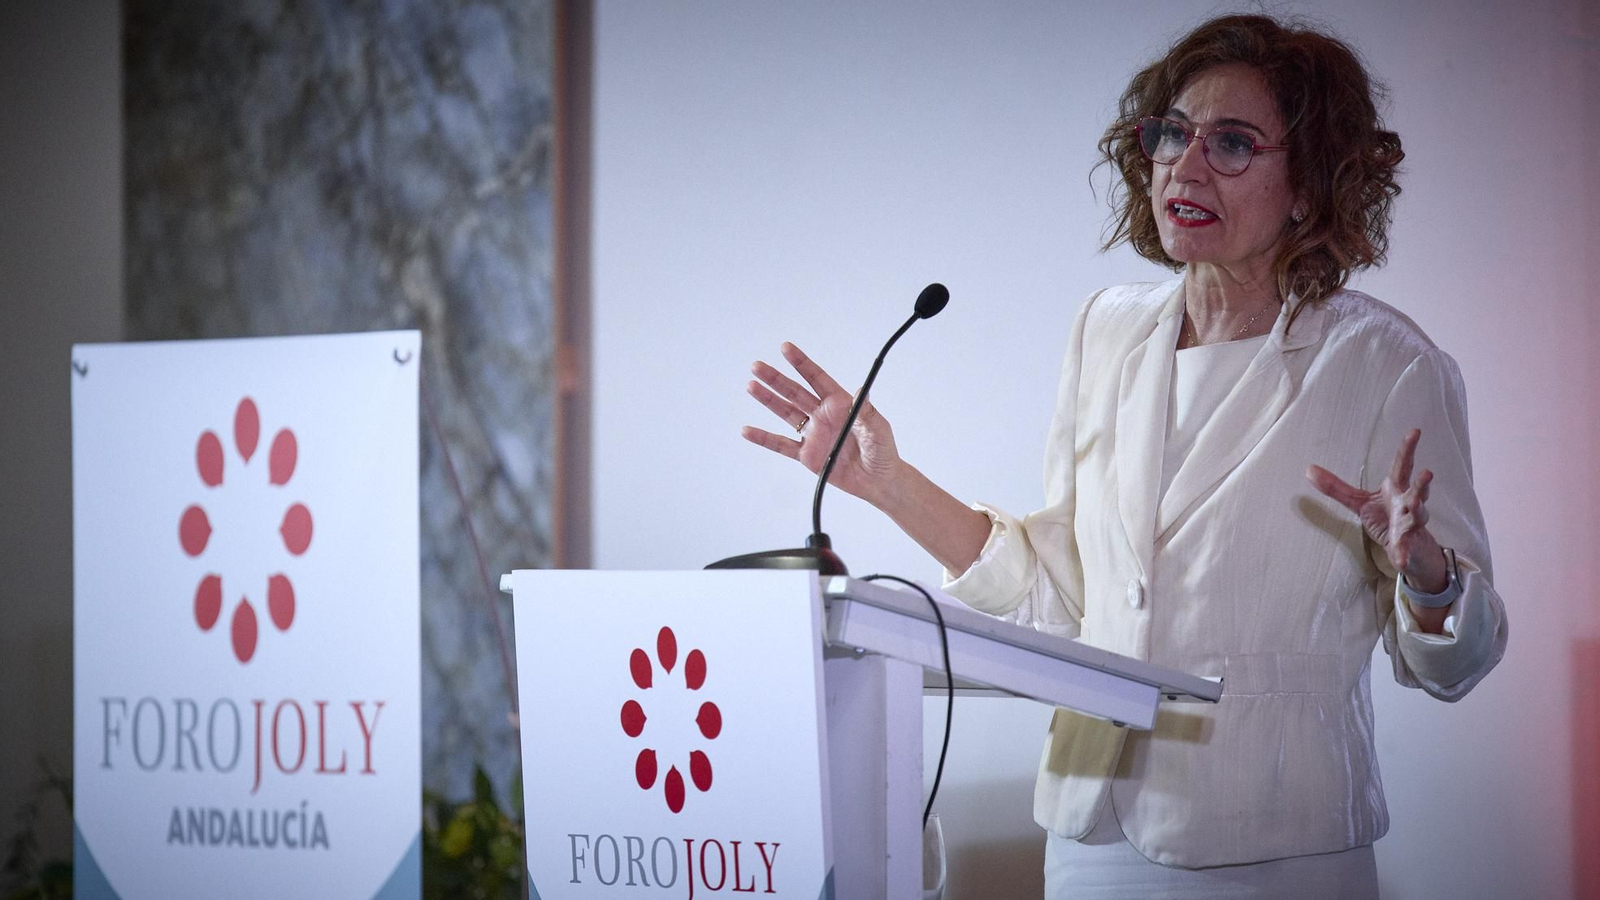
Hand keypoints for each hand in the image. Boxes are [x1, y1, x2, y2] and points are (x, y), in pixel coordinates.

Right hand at [741, 342, 902, 503]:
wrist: (878, 482)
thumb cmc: (883, 452)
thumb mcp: (879, 430)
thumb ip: (868, 413)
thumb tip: (861, 391)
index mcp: (839, 404)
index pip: (816, 379)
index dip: (801, 363)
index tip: (786, 349)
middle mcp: (822, 415)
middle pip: (795, 392)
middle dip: (776, 379)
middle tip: (758, 366)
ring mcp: (813, 434)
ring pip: (785, 413)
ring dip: (768, 400)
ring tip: (751, 386)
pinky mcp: (806, 455)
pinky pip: (781, 445)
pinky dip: (764, 438)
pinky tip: (748, 431)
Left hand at [1307, 429, 1448, 593]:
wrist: (1409, 550)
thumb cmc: (1387, 518)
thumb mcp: (1359, 502)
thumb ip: (1336, 487)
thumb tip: (1309, 469)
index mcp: (1396, 489)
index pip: (1402, 465)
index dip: (1407, 449)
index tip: (1415, 431)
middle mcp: (1408, 504)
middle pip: (1417, 491)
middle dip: (1422, 483)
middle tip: (1427, 473)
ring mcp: (1411, 525)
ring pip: (1418, 516)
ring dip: (1417, 511)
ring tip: (1416, 505)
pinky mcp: (1408, 547)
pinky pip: (1405, 551)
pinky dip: (1402, 554)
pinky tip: (1399, 559)